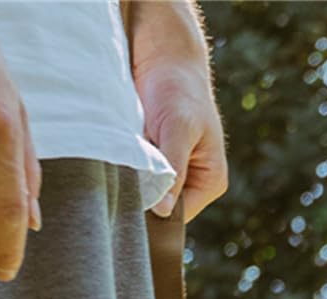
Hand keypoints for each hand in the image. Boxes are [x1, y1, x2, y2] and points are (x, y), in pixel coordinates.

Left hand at [127, 3, 227, 220]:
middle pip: (164, 209)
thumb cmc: (178, 89)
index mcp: (210, 181)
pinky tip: (116, 163)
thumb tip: (165, 211)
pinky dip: (126, 172)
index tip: (131, 204)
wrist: (162, 55)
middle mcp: (194, 183)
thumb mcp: (177, 130)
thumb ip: (173, 171)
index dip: (157, 214)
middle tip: (120, 188)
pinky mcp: (153, 162)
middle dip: (143, 200)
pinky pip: (137, 178)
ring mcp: (173, 173)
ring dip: (132, 185)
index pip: (180, 216)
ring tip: (119, 171)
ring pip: (148, 194)